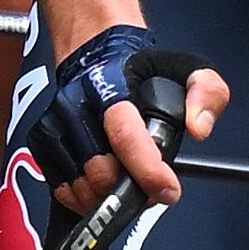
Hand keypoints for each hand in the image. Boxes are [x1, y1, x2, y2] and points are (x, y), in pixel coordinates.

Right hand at [15, 23, 223, 215]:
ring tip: (127, 183)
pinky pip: (61, 188)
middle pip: (101, 171)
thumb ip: (206, 93)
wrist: (95, 52)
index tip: (168, 189)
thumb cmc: (140, 68)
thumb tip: (200, 128)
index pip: (126, 136)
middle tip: (149, 184)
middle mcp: (76, 105)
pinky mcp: (42, 140)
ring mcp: (56, 124)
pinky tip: (102, 187)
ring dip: (108, 196)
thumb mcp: (188, 68)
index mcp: (111, 85)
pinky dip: (84, 197)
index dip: (148, 171)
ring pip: (81, 186)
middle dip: (130, 188)